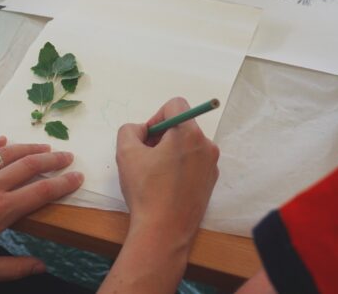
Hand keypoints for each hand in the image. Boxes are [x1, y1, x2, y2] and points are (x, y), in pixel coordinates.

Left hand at [0, 136, 82, 282]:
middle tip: (68, 156)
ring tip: (46, 147)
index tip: (78, 177)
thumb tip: (41, 266)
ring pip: (8, 153)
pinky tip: (4, 139)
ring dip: (29, 148)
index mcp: (1, 210)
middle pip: (30, 165)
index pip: (41, 192)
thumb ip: (14, 268)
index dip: (63, 184)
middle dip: (53, 159)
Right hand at [99, 98, 219, 293]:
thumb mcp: (126, 152)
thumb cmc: (145, 190)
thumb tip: (142, 130)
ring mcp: (211, 165)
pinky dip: (179, 166)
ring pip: (187, 144)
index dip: (155, 117)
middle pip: (182, 125)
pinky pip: (194, 162)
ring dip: (170, 151)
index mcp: (189, 133)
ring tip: (154, 174)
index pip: (175, 105)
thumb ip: (129, 129)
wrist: (164, 231)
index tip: (146, 138)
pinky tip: (165, 185)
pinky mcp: (211, 181)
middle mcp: (206, 145)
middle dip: (162, 136)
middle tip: (145, 157)